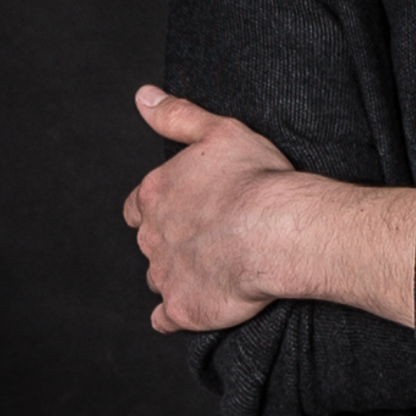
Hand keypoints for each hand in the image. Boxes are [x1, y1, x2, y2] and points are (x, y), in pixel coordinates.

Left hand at [122, 84, 299, 334]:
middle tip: (208, 234)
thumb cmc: (254, 178)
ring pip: (158, 278)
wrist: (277, 229)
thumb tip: (143, 96)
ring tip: (213, 268)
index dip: (158, 207)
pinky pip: (166, 318)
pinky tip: (195, 305)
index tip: (184, 207)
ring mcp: (165, 275)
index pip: (138, 205)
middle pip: (149, 242)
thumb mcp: (219, 131)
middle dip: (171, 240)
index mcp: (156, 195)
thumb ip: (177, 116)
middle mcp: (152, 236)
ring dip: (176, 274)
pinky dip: (175, 314)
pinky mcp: (182, 308)